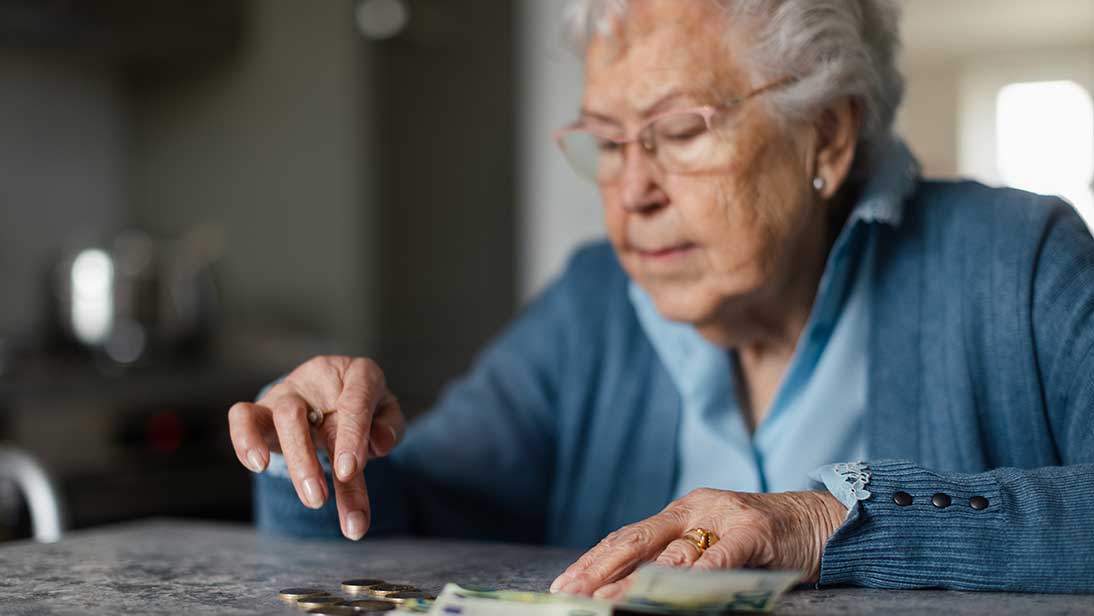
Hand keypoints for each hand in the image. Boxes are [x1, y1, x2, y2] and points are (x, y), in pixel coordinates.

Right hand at [227, 356, 404, 540]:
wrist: (339, 398)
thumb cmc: (367, 410)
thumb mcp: (387, 415)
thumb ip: (388, 427)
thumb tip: (379, 443)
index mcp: (357, 374)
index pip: (355, 400)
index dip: (351, 437)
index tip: (347, 472)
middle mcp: (318, 377)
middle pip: (302, 415)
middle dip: (308, 461)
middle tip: (318, 501)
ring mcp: (288, 393)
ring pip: (280, 419)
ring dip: (294, 462)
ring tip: (311, 499)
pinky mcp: (263, 410)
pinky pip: (243, 417)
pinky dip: (244, 441)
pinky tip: (258, 466)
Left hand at [550, 488, 846, 598]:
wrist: (822, 520)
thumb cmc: (764, 539)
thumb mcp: (715, 543)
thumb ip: (678, 561)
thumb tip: (627, 589)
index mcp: (682, 512)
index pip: (627, 538)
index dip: (592, 562)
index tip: (564, 586)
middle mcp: (697, 510)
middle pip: (638, 541)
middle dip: (599, 570)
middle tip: (571, 594)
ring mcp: (726, 518)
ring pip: (674, 553)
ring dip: (640, 581)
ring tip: (608, 600)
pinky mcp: (757, 531)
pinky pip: (724, 556)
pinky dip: (701, 574)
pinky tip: (679, 591)